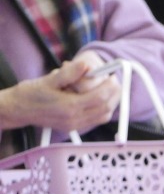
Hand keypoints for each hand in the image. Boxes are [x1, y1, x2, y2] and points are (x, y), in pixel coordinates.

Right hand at [0, 56, 119, 133]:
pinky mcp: (74, 127)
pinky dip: (103, 110)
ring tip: (111, 89)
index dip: (110, 86)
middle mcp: (74, 119)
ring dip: (111, 103)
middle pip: (106, 108)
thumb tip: (86, 65)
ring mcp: (75, 125)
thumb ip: (69, 73)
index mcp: (69, 106)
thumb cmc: (31, 94)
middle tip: (115, 81)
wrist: (18, 110)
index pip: (100, 98)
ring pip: (103, 116)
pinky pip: (96, 120)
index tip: (112, 76)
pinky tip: (101, 99)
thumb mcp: (48, 80)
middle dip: (115, 94)